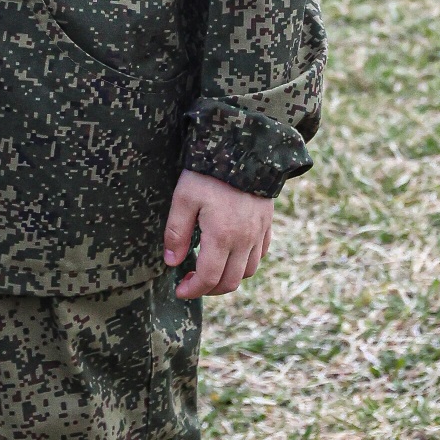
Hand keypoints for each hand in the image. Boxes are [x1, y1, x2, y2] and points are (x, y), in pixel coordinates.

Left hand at [164, 171, 273, 299]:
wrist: (245, 148)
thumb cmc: (209, 173)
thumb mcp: (184, 199)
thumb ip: (176, 233)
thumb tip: (172, 263)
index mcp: (222, 236)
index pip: (208, 278)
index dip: (192, 290)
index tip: (180, 290)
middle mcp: (244, 240)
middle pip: (230, 282)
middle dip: (208, 289)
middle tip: (191, 282)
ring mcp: (258, 233)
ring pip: (247, 272)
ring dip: (228, 278)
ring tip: (210, 269)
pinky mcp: (267, 224)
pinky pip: (260, 255)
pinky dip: (245, 263)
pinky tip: (231, 254)